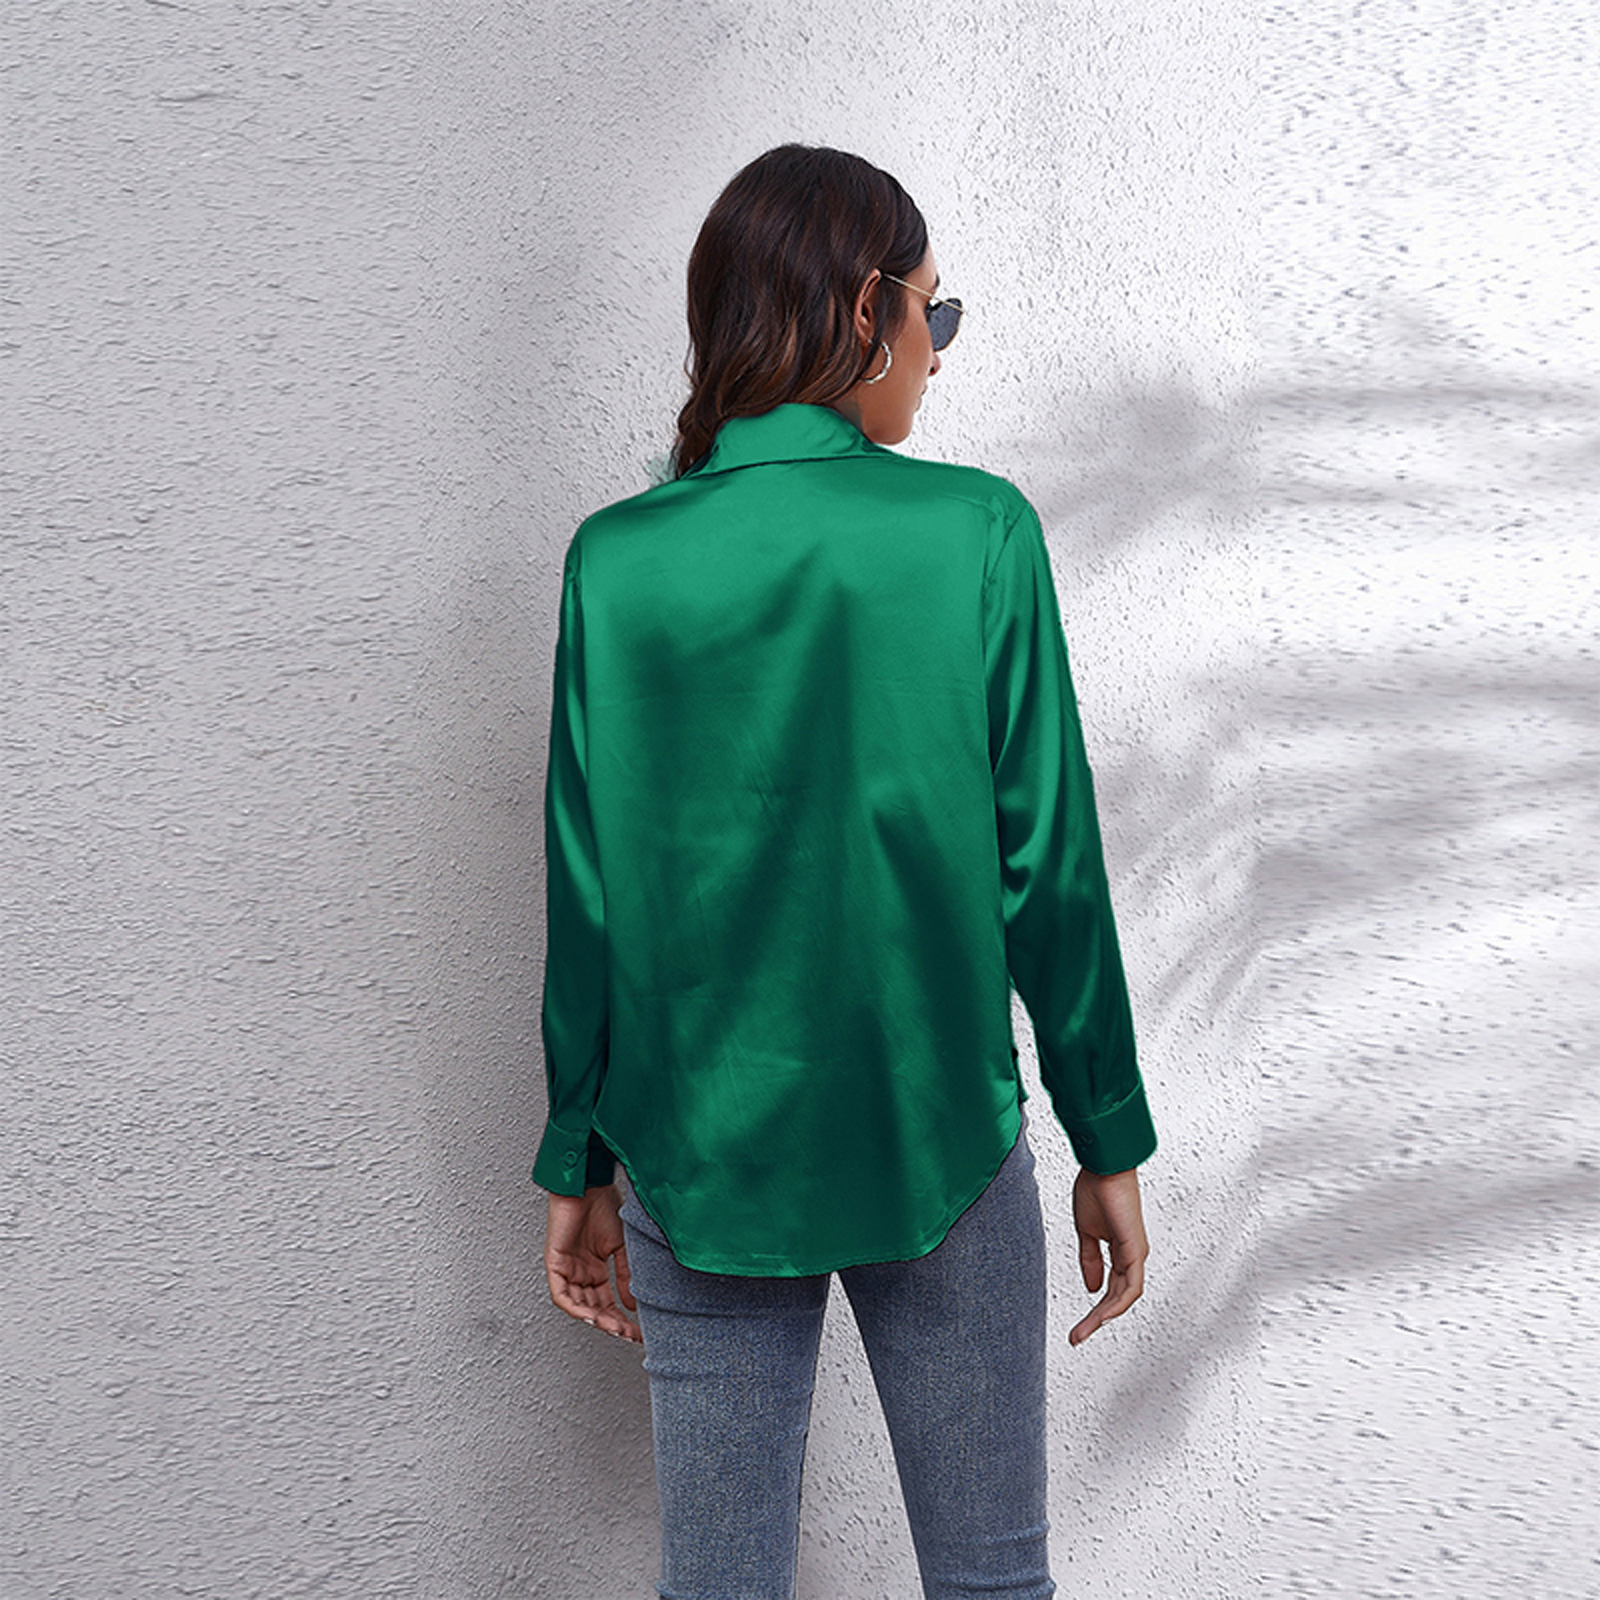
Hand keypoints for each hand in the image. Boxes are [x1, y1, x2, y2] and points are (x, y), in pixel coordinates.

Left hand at [545, 1184, 641, 1343]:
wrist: (589, 1184)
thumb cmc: (603, 1205)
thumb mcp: (621, 1246)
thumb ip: (625, 1275)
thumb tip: (633, 1305)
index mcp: (596, 1269)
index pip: (608, 1303)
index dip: (622, 1320)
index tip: (637, 1333)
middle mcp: (581, 1272)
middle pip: (594, 1308)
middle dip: (611, 1324)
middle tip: (628, 1334)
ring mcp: (567, 1269)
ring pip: (578, 1305)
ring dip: (596, 1319)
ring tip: (614, 1328)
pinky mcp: (555, 1263)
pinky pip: (562, 1295)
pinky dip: (576, 1307)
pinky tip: (591, 1315)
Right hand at [1068, 1165, 1148, 1345]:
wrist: (1102, 1166)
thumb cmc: (1096, 1189)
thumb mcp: (1086, 1232)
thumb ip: (1090, 1260)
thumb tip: (1092, 1288)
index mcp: (1120, 1250)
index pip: (1111, 1288)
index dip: (1095, 1308)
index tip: (1078, 1325)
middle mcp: (1131, 1255)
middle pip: (1118, 1297)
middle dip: (1096, 1319)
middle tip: (1077, 1336)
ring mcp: (1135, 1253)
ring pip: (1124, 1296)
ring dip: (1104, 1316)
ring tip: (1083, 1331)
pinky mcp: (1135, 1249)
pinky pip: (1131, 1285)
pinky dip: (1118, 1303)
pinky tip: (1103, 1314)